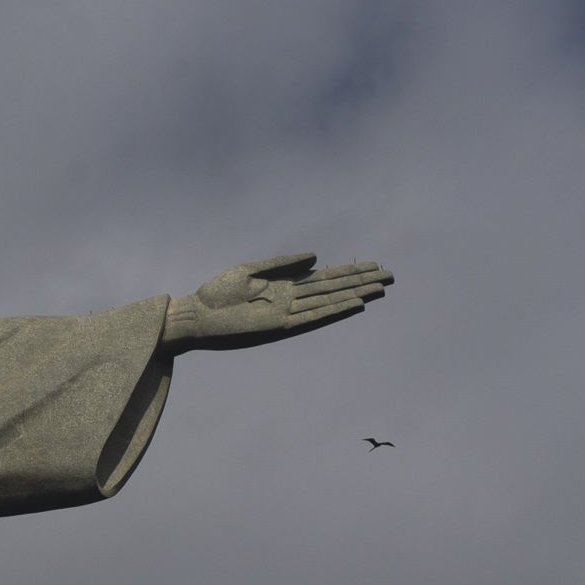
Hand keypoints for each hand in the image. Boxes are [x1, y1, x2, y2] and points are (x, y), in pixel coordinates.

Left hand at [163, 253, 391, 350]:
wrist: (194, 316)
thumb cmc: (216, 294)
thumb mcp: (250, 271)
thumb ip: (283, 264)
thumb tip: (317, 258)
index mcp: (284, 287)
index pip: (324, 278)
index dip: (349, 272)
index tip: (373, 264)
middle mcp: (290, 301)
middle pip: (333, 289)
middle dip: (360, 282)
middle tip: (390, 275)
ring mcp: (287, 314)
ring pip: (329, 302)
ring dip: (355, 295)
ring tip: (380, 288)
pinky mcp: (279, 326)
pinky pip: (313, 318)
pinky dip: (334, 311)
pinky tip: (354, 304)